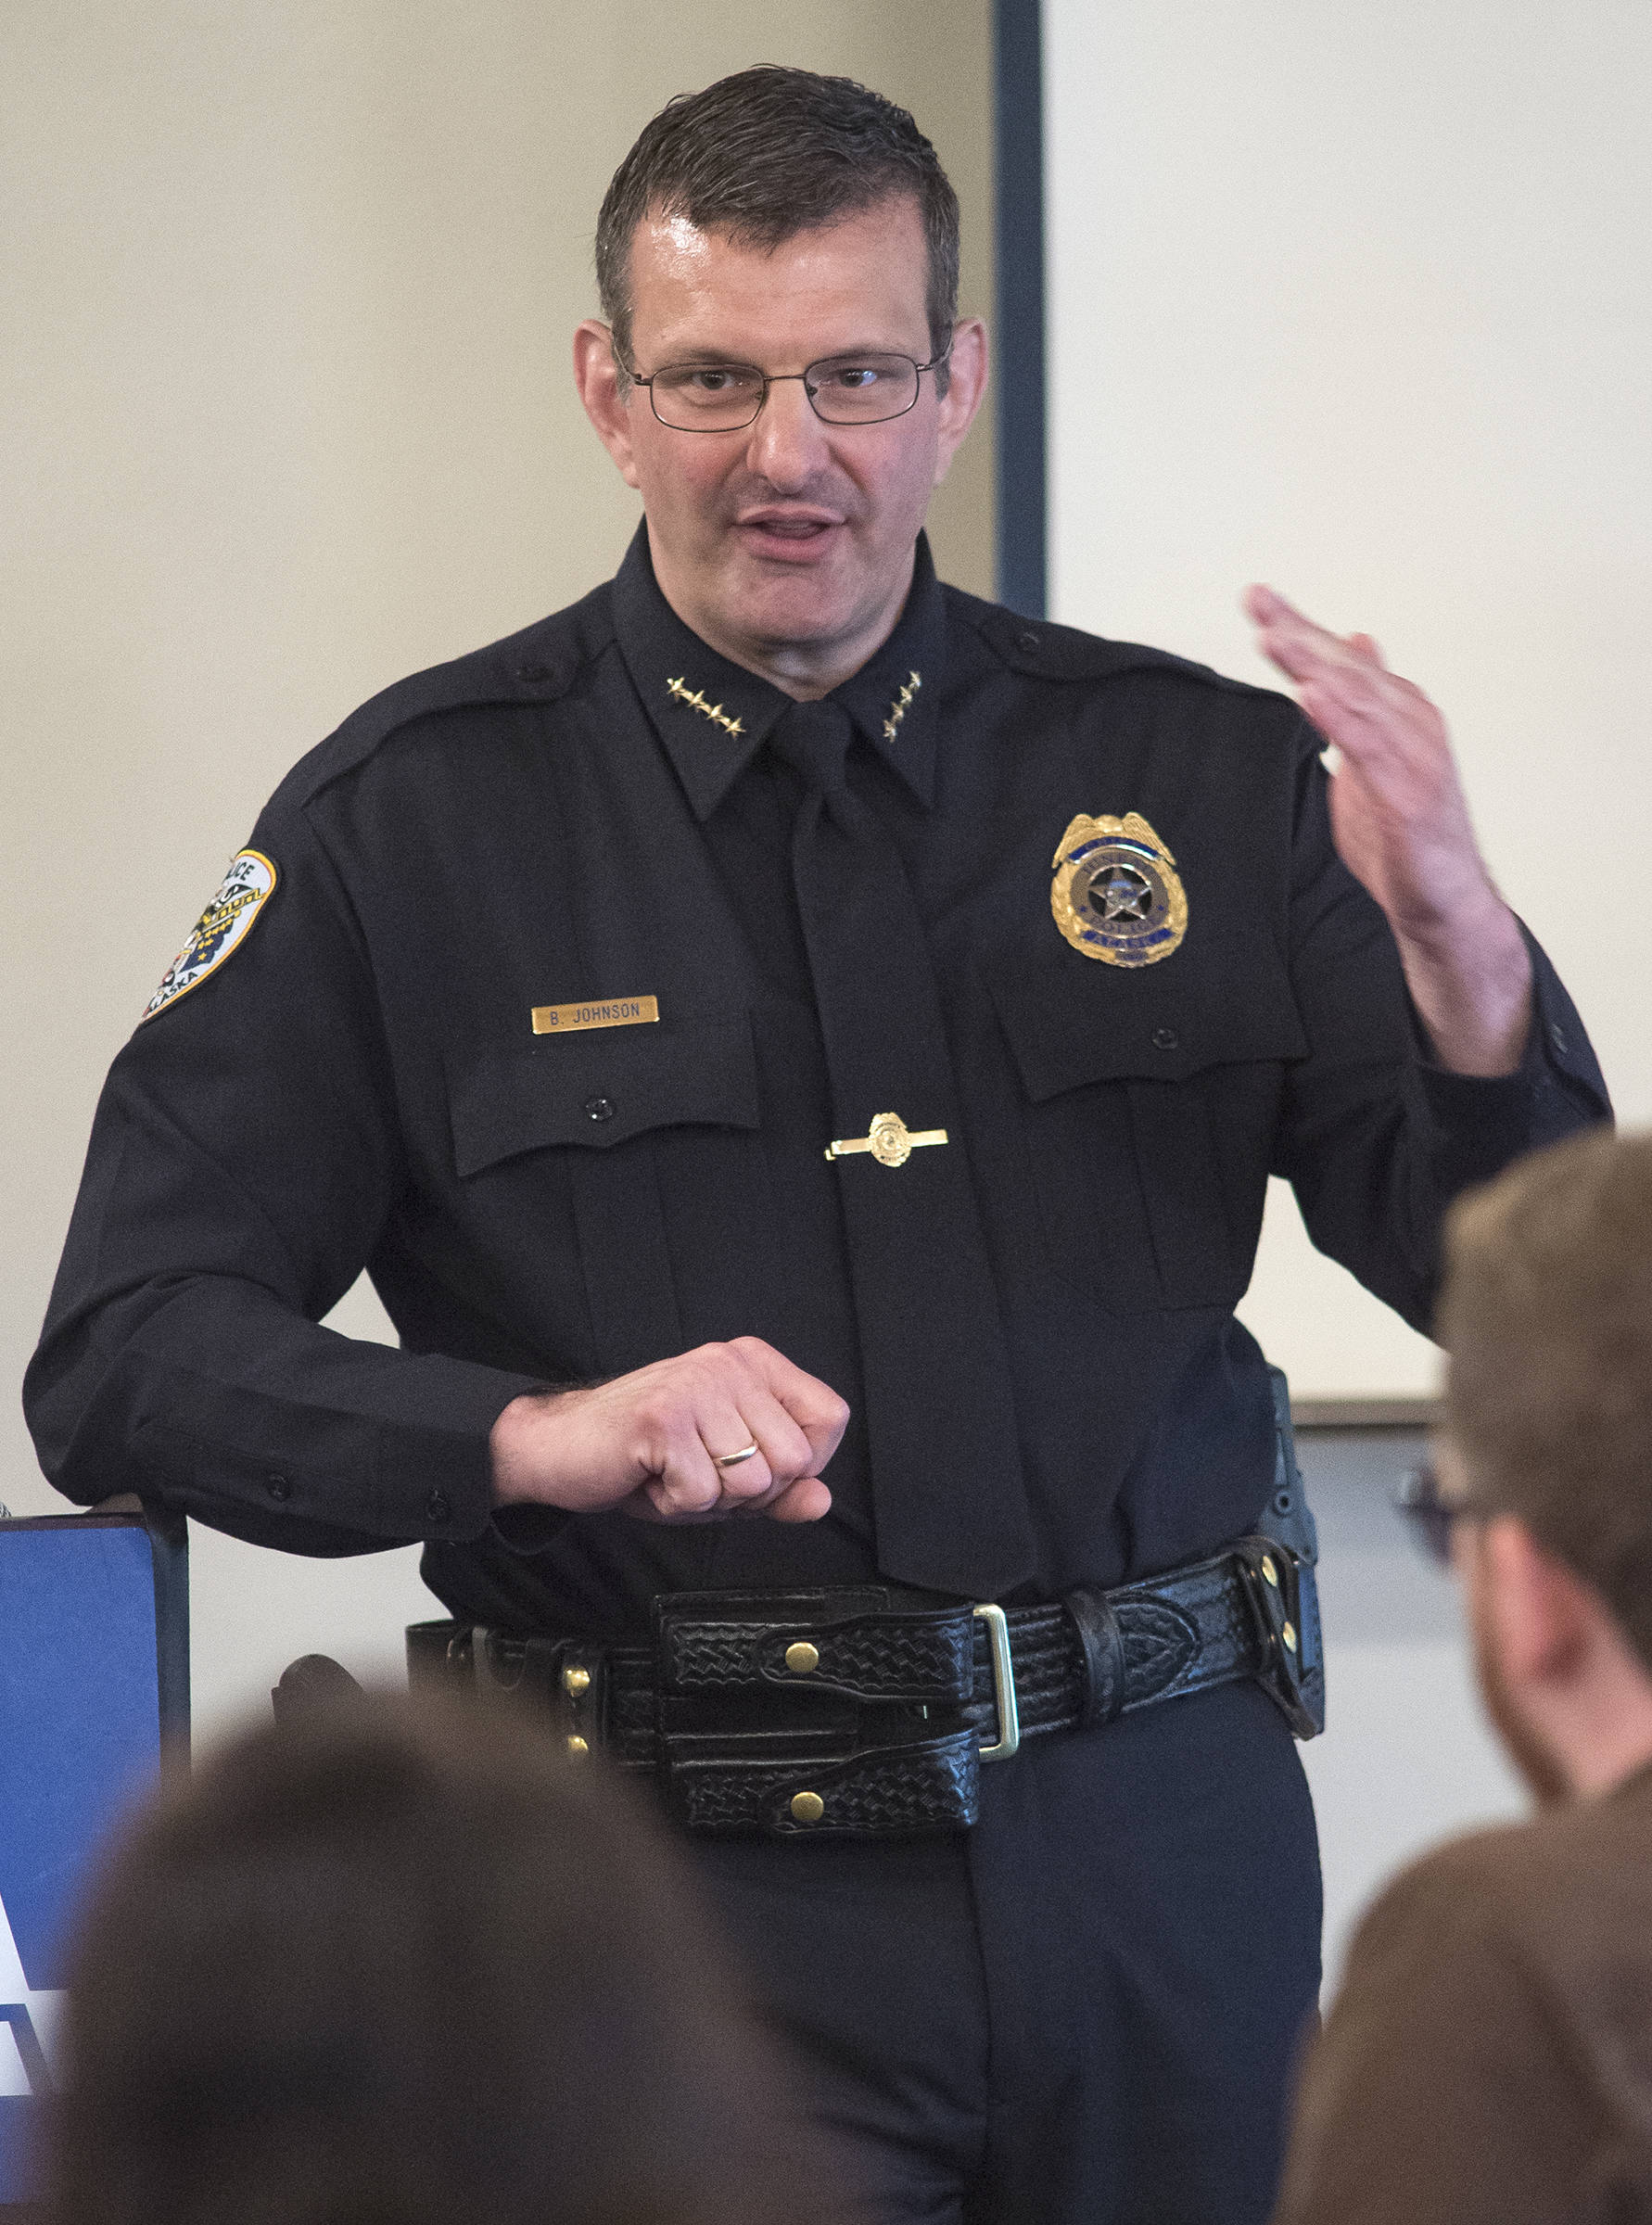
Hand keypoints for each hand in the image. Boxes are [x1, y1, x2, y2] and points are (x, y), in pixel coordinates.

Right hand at [490, 1337, 844, 1523]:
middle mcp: (730, 1362)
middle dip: (750, 1491)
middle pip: (795, 1459)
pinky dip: (674, 1503)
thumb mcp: (726, 1478)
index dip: (803, 1464)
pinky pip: (704, 1494)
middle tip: (699, 1471)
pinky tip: (649, 1475)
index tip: (752, 1464)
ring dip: (709, 1499)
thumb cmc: (644, 1460)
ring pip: (752, 1482)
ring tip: (671, 1471)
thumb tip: (821, 1501)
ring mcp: (697, 1385)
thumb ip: (779, 1490)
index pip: (831, 1418)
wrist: (558, 1448)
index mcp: (754, 1363)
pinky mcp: (664, 1417)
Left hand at [1244, 584, 1530, 1074]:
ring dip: (1316, 664)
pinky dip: (1341, 718)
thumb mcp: (1371, 762)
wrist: (1443, 903)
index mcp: (1395, 713)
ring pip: (1360, 697)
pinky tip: (1311, 694)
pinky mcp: (1413, 793)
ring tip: (1276, 636)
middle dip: (1301, 632)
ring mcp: (1416, 756)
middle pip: (1347, 667)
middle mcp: (1410, 722)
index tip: (1257, 598)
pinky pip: (1371, 748)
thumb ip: (1354, 711)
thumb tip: (1349, 652)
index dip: (1300, 627)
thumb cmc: (1404, 838)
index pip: (1340, 660)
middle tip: (1258, 599)